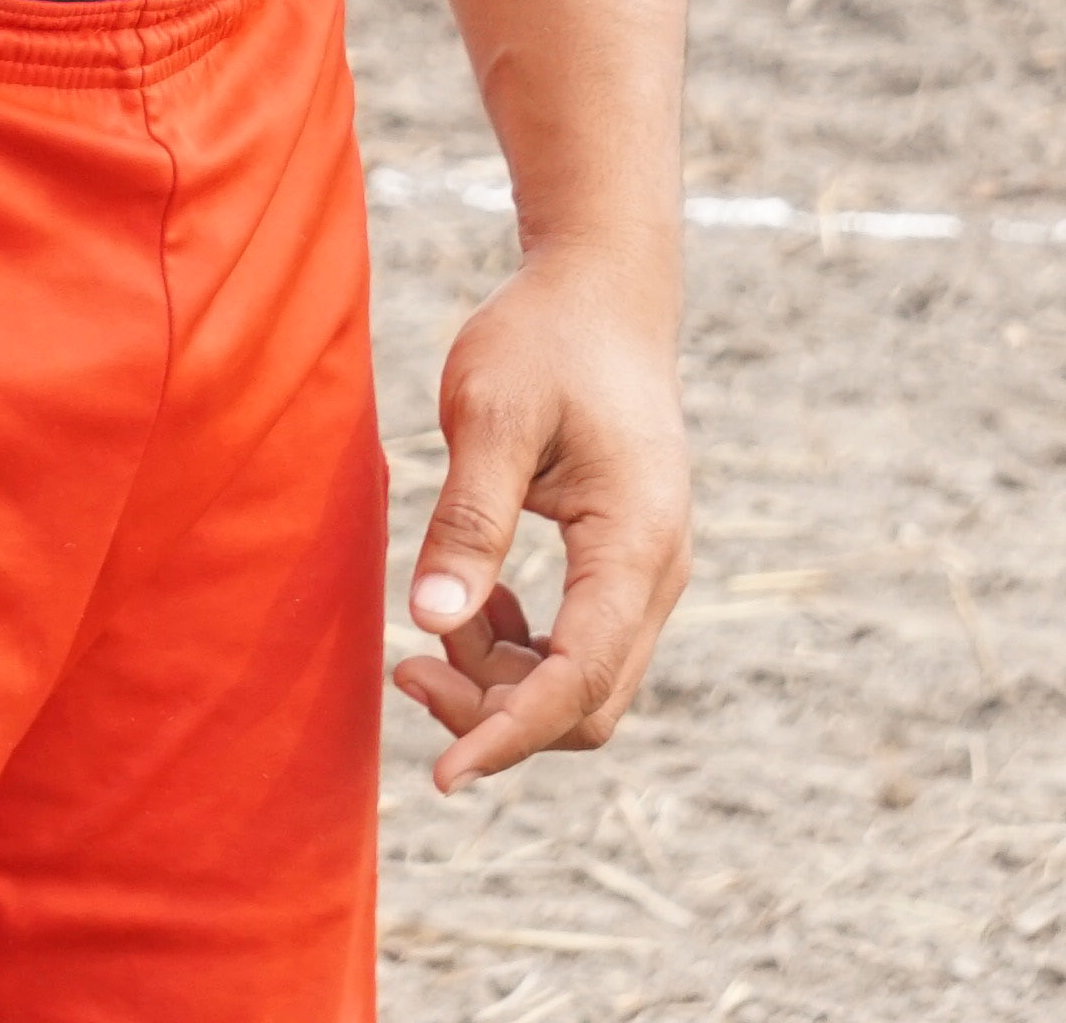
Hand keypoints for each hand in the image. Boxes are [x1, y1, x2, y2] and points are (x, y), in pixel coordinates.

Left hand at [392, 246, 690, 792]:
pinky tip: (473, 598)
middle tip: (406, 668)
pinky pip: (579, 646)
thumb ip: (468, 520)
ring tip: (433, 616)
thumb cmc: (545, 337)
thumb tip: (430, 621)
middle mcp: (659, 572)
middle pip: (586, 703)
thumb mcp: (492, 414)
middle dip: (495, 711)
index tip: (440, 776)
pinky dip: (518, 649)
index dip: (508, 735)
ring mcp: (649, 572)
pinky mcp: (627, 565)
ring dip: (501, 678)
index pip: (578, 681)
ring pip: (582, 683)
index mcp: (636, 542)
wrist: (605, 289)